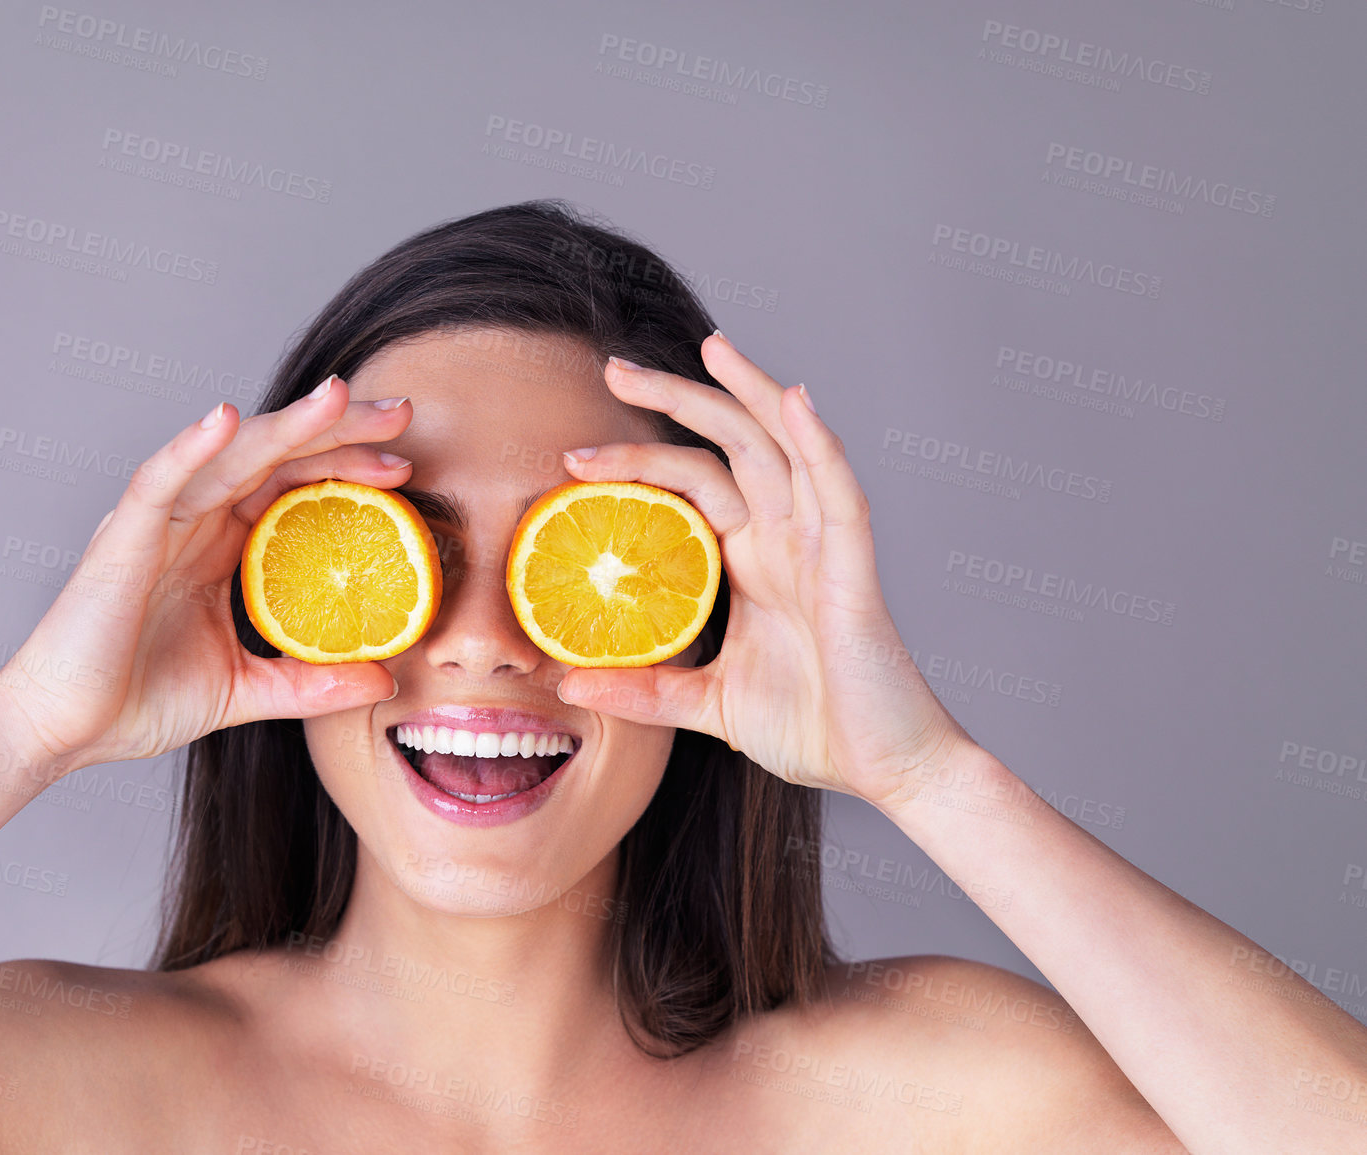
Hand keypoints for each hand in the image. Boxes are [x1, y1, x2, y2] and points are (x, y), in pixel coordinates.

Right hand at [0, 379, 412, 777]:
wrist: (61, 732)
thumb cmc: (134, 700)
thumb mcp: (245, 690)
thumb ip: (310, 682)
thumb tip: (385, 679)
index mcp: (221, 545)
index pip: (294, 486)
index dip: (348, 467)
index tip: (405, 469)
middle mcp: (193, 520)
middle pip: (276, 454)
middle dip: (339, 428)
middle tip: (401, 410)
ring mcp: (158, 523)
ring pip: (231, 453)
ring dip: (288, 422)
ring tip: (342, 397)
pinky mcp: (122, 538)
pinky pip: (161, 480)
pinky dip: (193, 446)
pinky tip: (229, 418)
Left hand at [554, 334, 972, 807]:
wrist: (888, 770)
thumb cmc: (815, 729)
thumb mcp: (708, 706)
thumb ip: (645, 690)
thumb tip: (567, 684)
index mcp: (754, 561)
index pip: (691, 484)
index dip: (639, 459)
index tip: (575, 459)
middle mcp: (786, 539)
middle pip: (728, 444)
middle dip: (675, 400)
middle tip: (613, 368)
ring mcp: (821, 546)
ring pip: (784, 446)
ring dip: (749, 391)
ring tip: (711, 346)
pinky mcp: (853, 568)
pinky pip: (838, 493)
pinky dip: (819, 443)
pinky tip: (794, 401)